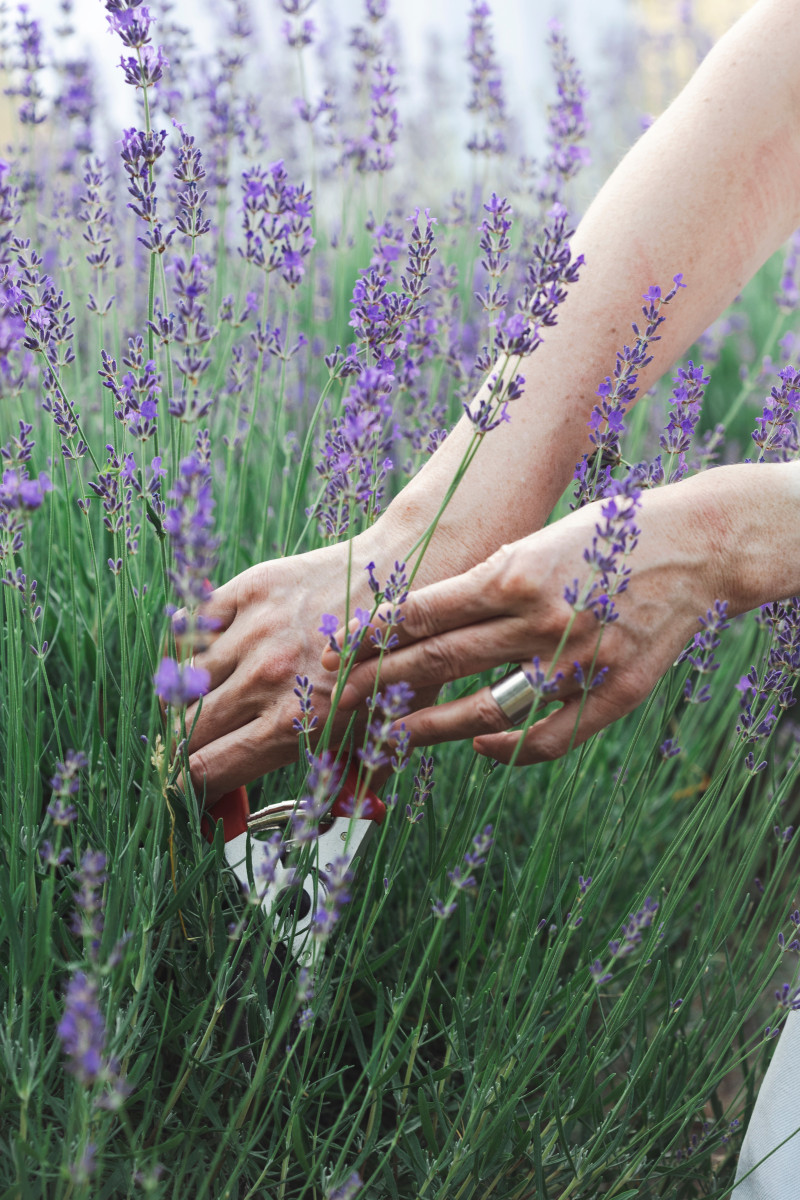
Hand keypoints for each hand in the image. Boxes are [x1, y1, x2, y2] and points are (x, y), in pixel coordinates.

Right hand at [174, 518, 446, 803]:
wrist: (411, 576)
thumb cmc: (402, 661)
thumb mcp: (388, 734)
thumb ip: (357, 784)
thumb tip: (338, 821)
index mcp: (295, 724)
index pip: (208, 771)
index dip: (191, 789)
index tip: (191, 790)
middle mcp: (267, 679)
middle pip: (186, 731)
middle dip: (181, 749)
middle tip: (190, 750)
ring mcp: (255, 632)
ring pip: (182, 681)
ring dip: (184, 700)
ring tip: (201, 704)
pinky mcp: (250, 589)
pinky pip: (190, 626)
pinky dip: (187, 645)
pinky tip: (202, 656)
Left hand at [328, 476, 728, 763]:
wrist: (696, 544)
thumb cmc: (606, 535)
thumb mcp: (536, 541)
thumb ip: (485, 583)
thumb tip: (420, 620)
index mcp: (515, 573)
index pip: (423, 613)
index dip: (372, 638)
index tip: (333, 654)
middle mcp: (542, 619)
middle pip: (439, 662)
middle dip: (377, 683)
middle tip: (332, 704)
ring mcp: (581, 661)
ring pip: (486, 707)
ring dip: (430, 728)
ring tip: (388, 738)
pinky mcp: (617, 691)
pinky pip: (551, 737)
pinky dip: (508, 750)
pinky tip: (479, 750)